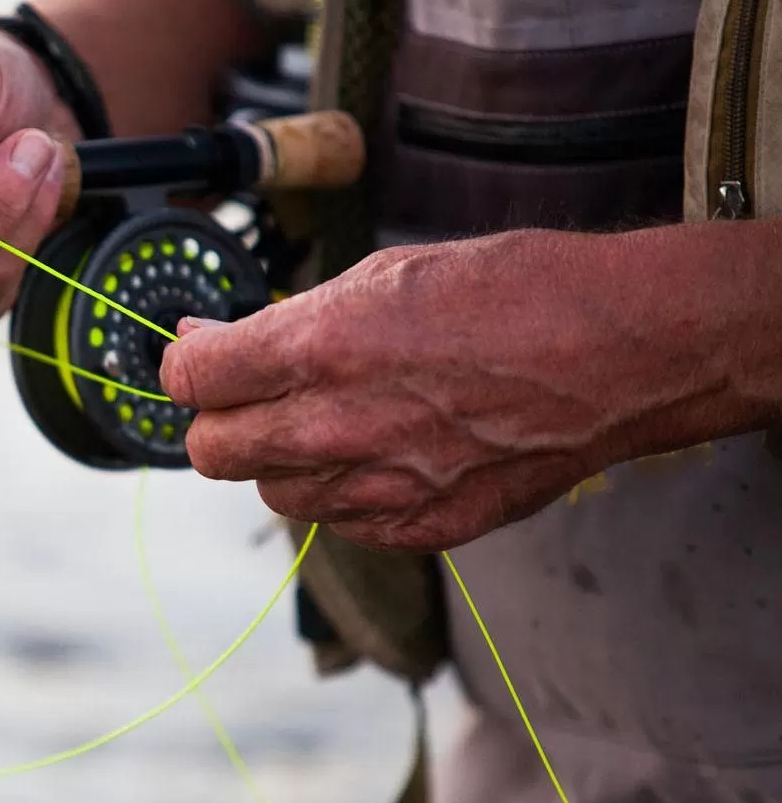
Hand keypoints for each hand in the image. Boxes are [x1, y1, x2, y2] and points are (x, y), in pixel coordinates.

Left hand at [159, 229, 716, 551]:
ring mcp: (377, 488)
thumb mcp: (383, 274)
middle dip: (218, 418)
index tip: (199, 357)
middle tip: (252, 393)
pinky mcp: (420, 527)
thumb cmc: (511, 294)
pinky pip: (339, 523)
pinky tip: (383, 451)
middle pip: (210, 451)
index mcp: (317, 349)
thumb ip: (288, 318)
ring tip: (335, 417)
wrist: (618, 353)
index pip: (187, 380)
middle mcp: (335, 428)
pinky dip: (343, 492)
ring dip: (281, 458)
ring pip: (272, 494)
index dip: (185, 366)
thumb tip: (212, 336)